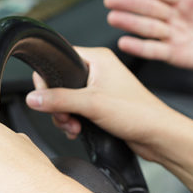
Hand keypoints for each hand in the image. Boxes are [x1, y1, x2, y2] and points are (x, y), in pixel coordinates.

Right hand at [26, 47, 179, 160]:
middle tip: (64, 116)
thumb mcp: (92, 104)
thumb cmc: (139, 113)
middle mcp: (100, 70)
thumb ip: (59, 99)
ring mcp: (102, 87)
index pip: (59, 59)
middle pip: (60, 82)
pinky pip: (77, 109)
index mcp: (99, 58)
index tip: (47, 97)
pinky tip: (77, 130)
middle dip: (57, 104)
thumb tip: (34, 97)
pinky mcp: (103, 104)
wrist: (158, 135)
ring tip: (73, 126)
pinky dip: (73, 120)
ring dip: (65, 115)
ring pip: (67, 98)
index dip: (48, 80)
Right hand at [104, 0, 192, 69]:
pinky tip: (124, 42)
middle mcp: (172, 13)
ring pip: (148, 27)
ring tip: (113, 17)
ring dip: (130, 22)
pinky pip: (154, 50)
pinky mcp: (172, 53)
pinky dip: (140, 47)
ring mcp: (170, 33)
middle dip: (129, 2)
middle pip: (149, 6)